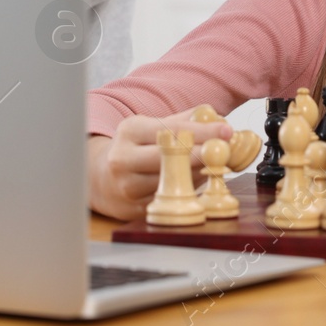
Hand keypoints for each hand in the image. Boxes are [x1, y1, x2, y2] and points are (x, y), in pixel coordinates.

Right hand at [88, 113, 233, 220]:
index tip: (226, 130)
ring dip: (197, 174)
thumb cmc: (132, 148)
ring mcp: (126, 186)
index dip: (202, 131)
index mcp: (129, 131)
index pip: (170, 130)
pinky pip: (167, 200)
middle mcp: (123, 158)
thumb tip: (214, 115)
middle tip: (225, 151)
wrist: (99, 178)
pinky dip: (185, 190)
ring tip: (212, 166)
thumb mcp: (148, 127)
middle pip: (168, 157)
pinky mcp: (132, 209)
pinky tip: (194, 182)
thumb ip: (181, 120)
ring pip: (170, 181)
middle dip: (201, 153)